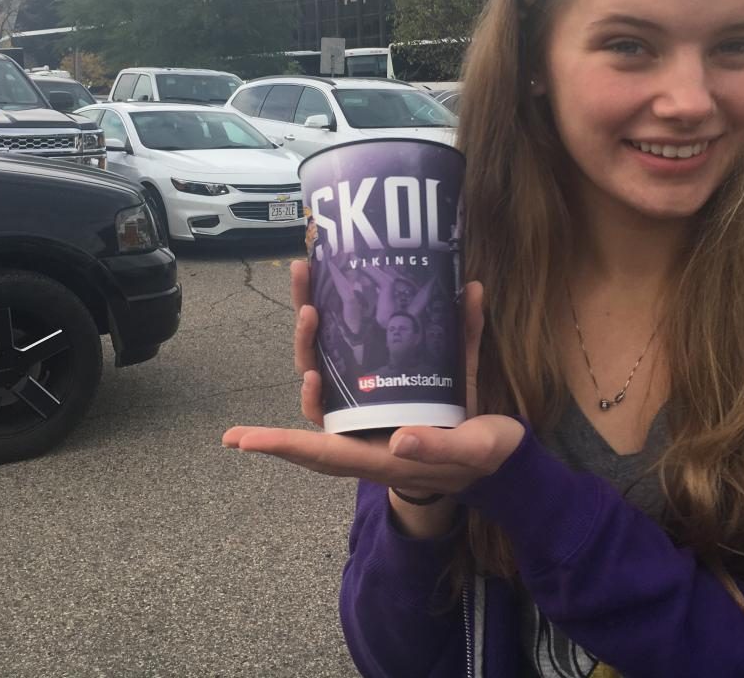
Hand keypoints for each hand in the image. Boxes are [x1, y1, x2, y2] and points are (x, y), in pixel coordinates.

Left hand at [222, 262, 524, 500]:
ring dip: (320, 330)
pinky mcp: (397, 380)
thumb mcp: (474, 452)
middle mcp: (368, 427)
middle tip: (305, 302)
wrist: (504, 451)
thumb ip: (440, 447)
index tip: (238, 440)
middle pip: (321, 393)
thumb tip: (400, 441)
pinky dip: (366, 320)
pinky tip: (352, 286)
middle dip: (305, 347)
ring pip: (335, 367)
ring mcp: (379, 402)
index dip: (279, 446)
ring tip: (314, 287)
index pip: (320, 450)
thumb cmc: (488, 457)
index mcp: (380, 452)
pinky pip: (369, 351)